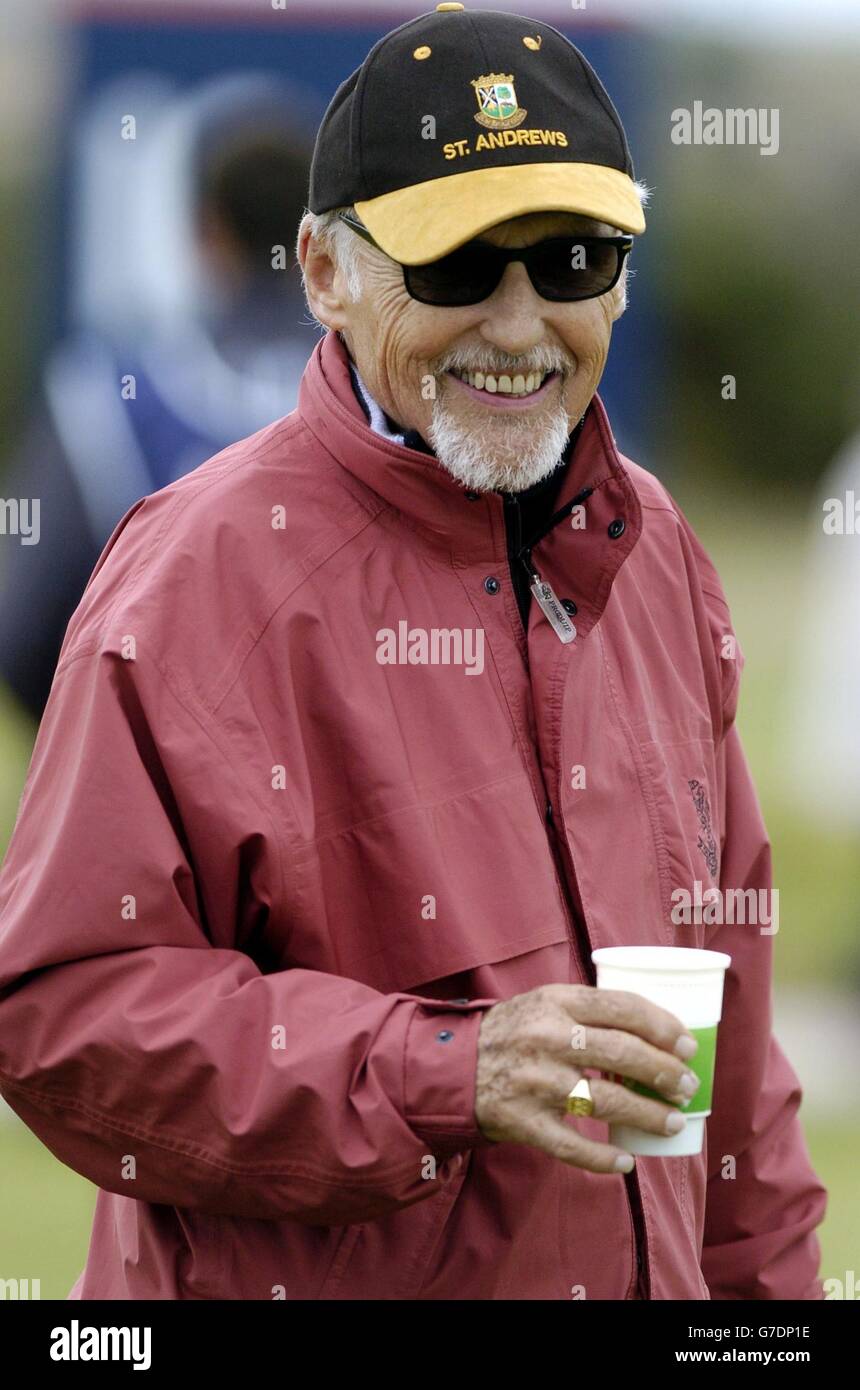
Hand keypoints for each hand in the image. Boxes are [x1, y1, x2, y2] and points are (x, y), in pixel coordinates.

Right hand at [474, 983, 699, 1172]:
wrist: (450, 1065)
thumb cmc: (513, 1031)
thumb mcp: (545, 1002)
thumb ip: (590, 1011)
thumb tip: (657, 1033)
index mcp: (556, 1001)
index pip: (622, 1007)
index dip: (663, 1027)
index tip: (687, 1045)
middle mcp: (547, 1037)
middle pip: (622, 1054)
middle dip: (665, 1073)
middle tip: (687, 1086)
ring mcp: (535, 1081)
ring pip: (606, 1101)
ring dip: (647, 1114)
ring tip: (672, 1121)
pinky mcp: (522, 1121)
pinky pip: (570, 1146)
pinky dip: (602, 1158)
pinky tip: (626, 1161)